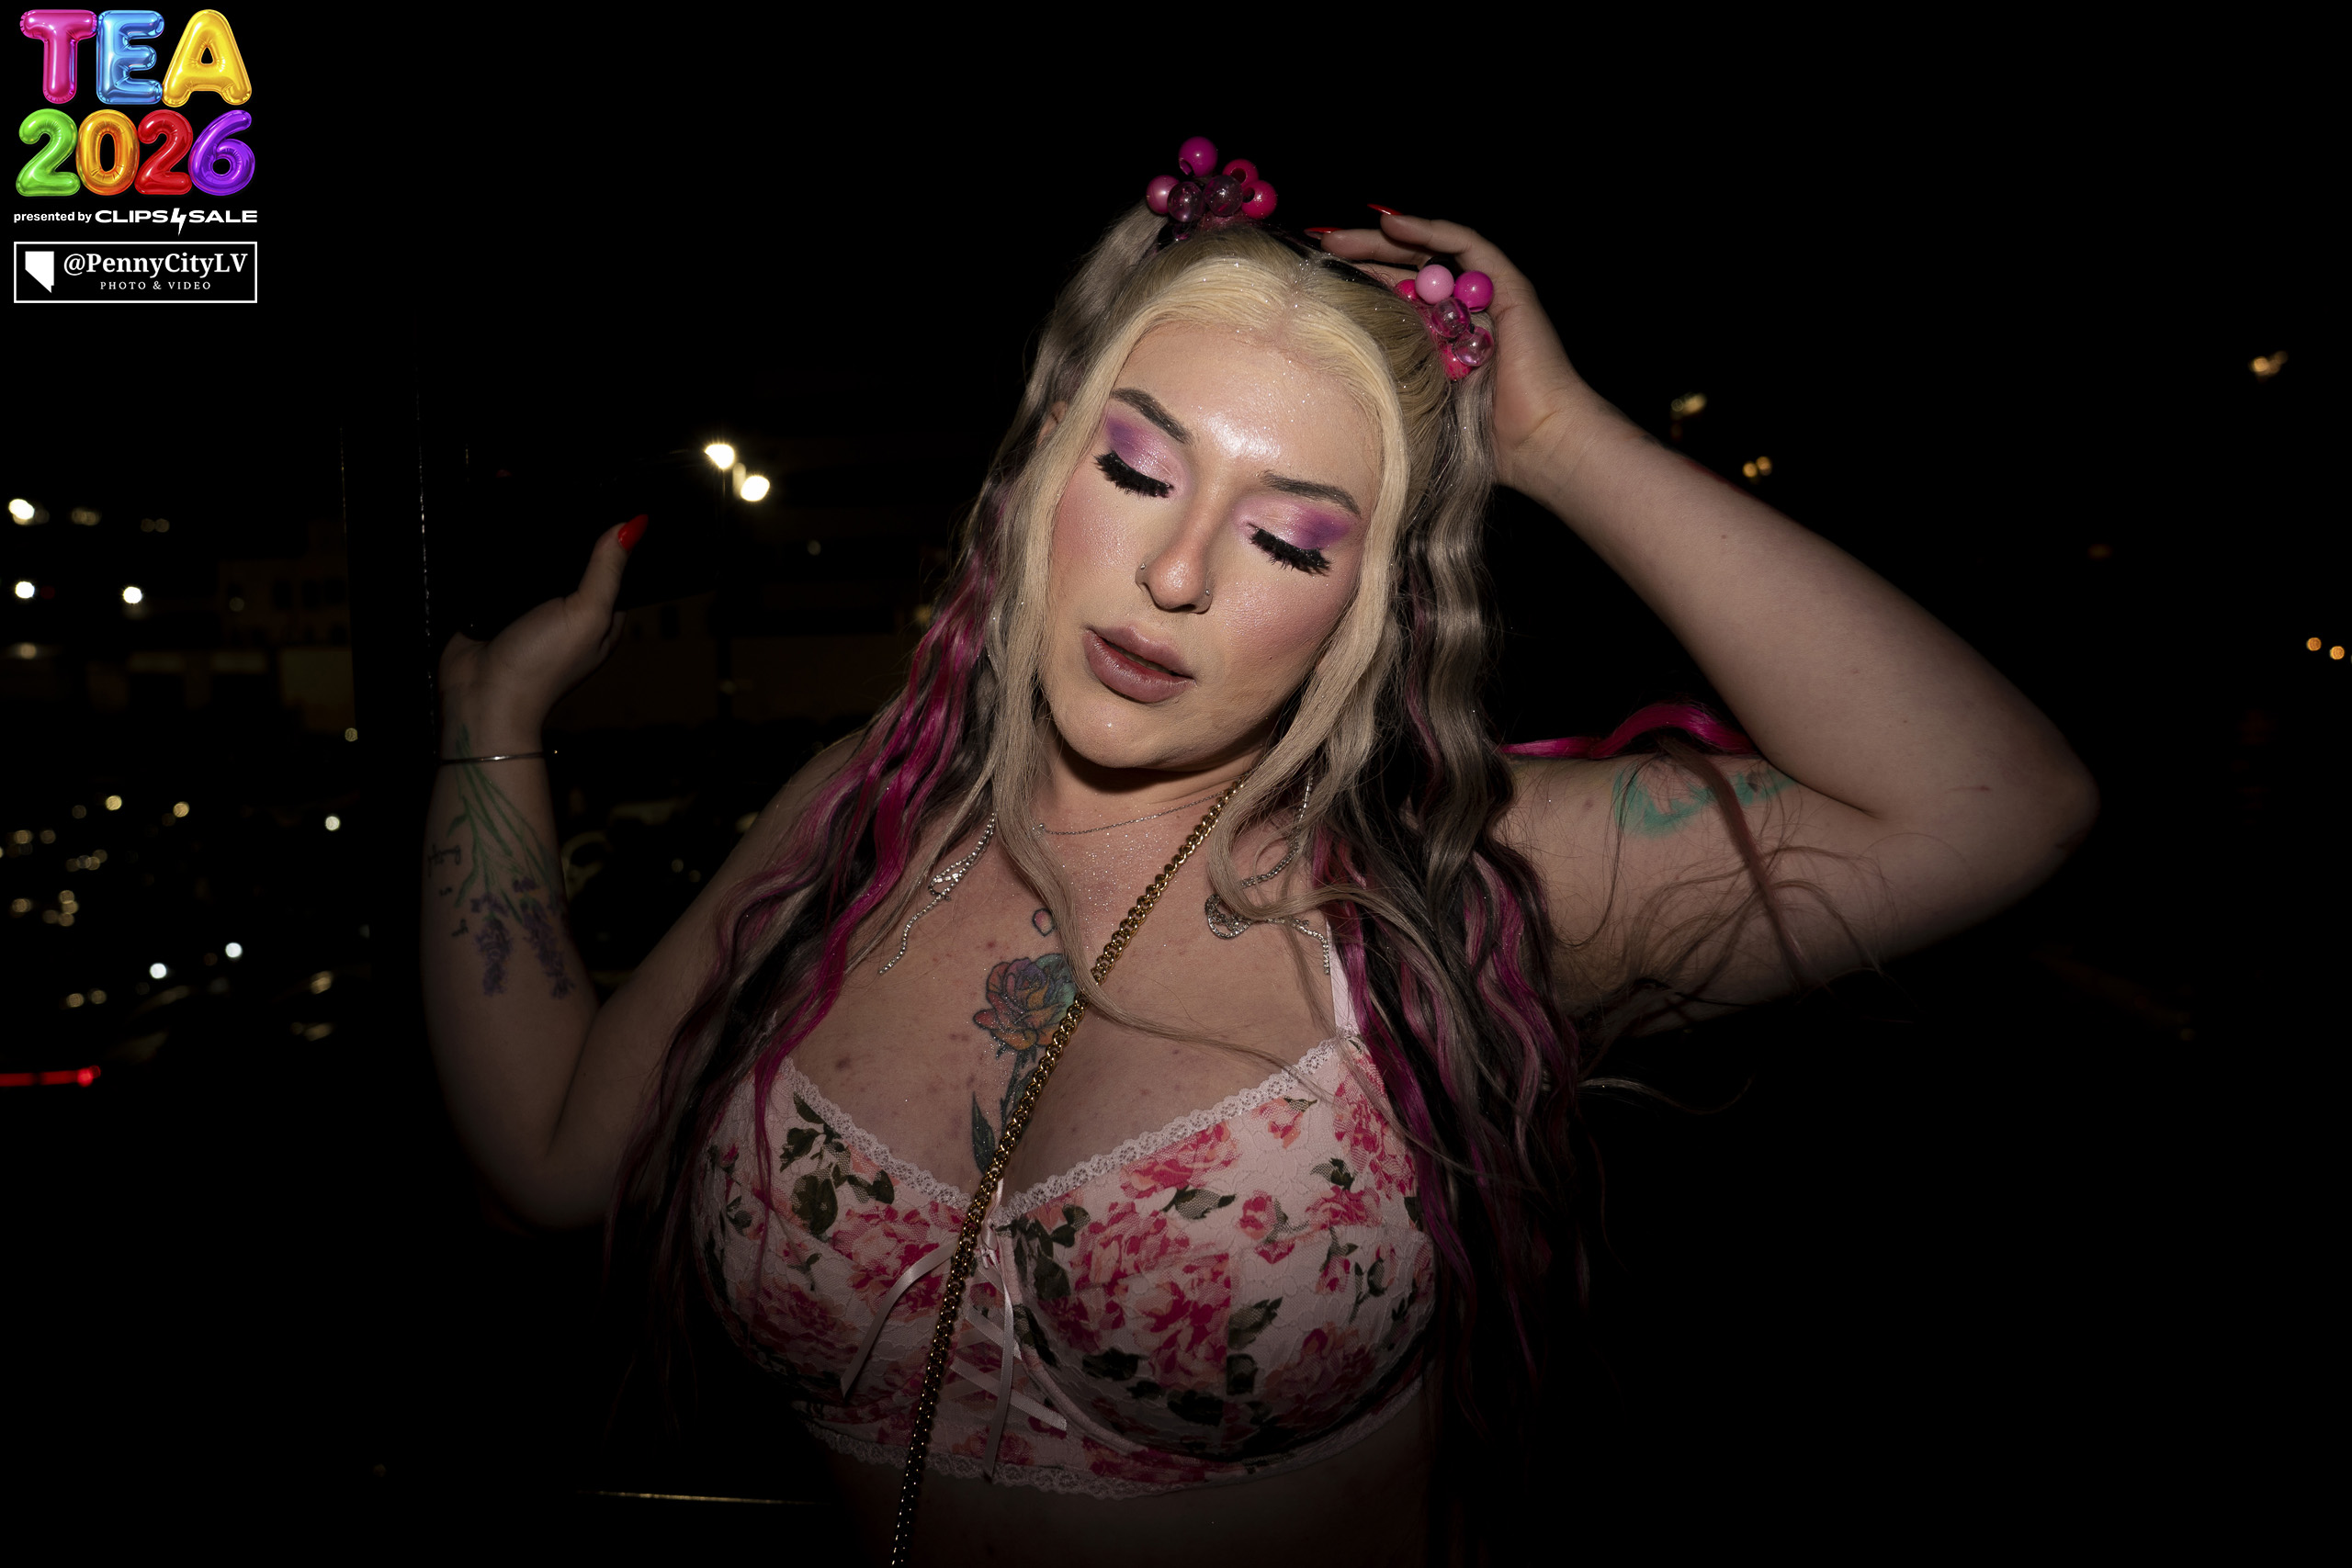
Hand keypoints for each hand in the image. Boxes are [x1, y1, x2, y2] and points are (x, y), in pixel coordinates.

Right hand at [438, 517, 641, 746]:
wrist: (480, 694)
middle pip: (575, 558)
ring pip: (537, 560)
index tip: (608, 495)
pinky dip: (501, 552)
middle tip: (557, 490)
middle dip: (567, 531)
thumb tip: (635, 525)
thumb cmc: (541, 666)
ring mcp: (533, 607)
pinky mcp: (497, 603)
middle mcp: (571, 610)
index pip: (616, 564)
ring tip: (524, 496)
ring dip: (531, 538)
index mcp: (602, 614)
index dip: (614, 535)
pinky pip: (503, 567)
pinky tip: (498, 525)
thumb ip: (608, 571)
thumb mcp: (587, 614)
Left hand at [1314, 214, 1618, 495]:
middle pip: (1404, 268)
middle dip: (1360, 253)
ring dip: (1384, 238)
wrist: (1538, 442)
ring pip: (1430, 251)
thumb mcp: (1414, 401)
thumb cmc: (1478, 438)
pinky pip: (1467, 246)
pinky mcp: (1509, 287)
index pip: (1391, 296)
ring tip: (1341, 235)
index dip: (1354, 281)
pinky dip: (1430, 231)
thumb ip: (1385, 376)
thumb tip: (1329, 364)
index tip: (1311, 276)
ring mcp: (1485, 297)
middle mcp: (1459, 311)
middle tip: (1318, 243)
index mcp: (1436, 337)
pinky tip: (1392, 225)